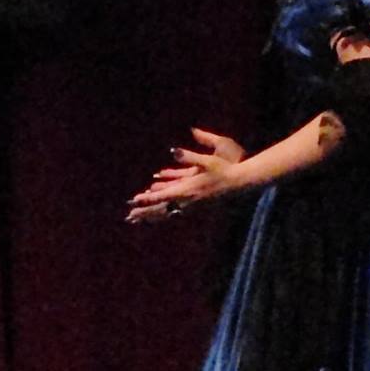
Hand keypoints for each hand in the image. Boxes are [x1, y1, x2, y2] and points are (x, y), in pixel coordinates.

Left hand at [126, 128, 245, 223]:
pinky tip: (157, 214)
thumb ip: (190, 156)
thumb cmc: (225, 169)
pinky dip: (163, 213)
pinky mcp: (196, 206)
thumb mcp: (208, 159)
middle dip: (145, 213)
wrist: (241, 183)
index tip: (134, 200)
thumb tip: (174, 150)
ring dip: (152, 216)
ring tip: (138, 220)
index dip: (148, 199)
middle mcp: (189, 201)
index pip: (164, 196)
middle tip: (129, 218)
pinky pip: (175, 212)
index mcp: (189, 189)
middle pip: (163, 210)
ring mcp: (192, 205)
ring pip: (168, 214)